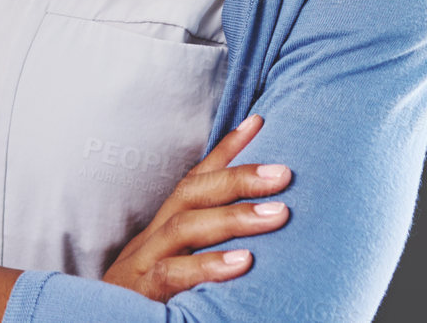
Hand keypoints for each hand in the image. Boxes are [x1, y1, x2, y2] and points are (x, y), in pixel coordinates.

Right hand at [101, 114, 292, 301]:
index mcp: (163, 230)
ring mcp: (143, 264)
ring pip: (184, 228)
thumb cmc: (147, 304)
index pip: (195, 181)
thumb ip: (202, 251)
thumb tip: (257, 242)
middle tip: (284, 172)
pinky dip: (207, 266)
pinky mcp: (142, 294)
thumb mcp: (174, 271)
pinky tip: (243, 264)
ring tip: (278, 214)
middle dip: (238, 177)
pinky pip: (172, 274)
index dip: (225, 151)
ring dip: (233, 218)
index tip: (258, 122)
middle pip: (191, 195)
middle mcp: (152, 239)